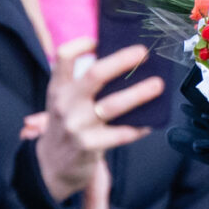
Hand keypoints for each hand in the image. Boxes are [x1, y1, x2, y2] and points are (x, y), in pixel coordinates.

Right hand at [34, 40, 163, 202]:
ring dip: (139, 93)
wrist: (50, 168)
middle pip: (95, 74)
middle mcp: (65, 104)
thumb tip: (119, 65)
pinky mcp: (89, 146)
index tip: (99, 40)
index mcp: (58, 89)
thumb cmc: (65, 128)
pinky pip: (120, 134)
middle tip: (143, 53)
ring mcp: (77, 125)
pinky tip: (151, 122)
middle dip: (122, 60)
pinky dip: (138, 127)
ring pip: (113, 104)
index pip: (63, 57)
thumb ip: (80, 87)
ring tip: (158, 85)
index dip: (81, 44)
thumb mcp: (62, 104)